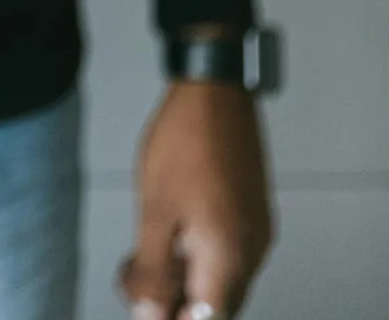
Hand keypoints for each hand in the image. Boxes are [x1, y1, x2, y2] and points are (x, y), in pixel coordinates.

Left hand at [120, 83, 273, 319]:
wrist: (213, 91)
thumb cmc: (185, 142)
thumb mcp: (155, 212)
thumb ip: (154, 271)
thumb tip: (150, 315)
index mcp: (231, 256)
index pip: (206, 319)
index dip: (171, 317)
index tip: (143, 302)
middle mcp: (252, 249)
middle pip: (213, 304)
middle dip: (171, 300)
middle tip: (133, 275)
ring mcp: (256, 230)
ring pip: (219, 279)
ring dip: (181, 278)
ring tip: (142, 253)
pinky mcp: (251, 212)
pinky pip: (226, 253)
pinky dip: (195, 256)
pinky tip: (168, 234)